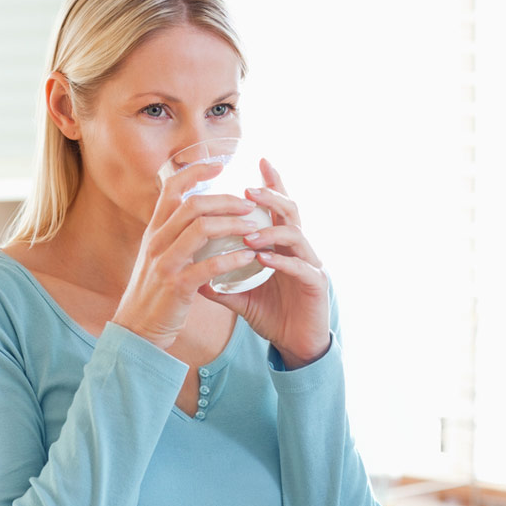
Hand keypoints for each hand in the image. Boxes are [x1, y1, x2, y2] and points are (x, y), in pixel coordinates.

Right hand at [113, 161, 261, 350]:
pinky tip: (249, 257)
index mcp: (153, 231)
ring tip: (255, 226)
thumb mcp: (156, 257)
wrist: (136, 329)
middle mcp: (156, 241)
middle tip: (250, 203)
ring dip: (233, 224)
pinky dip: (232, 258)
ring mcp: (165, 263)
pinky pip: (209, 265)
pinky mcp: (177, 286)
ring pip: (201, 229)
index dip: (194, 172)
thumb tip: (194, 215)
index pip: (170, 189)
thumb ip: (172, 235)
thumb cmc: (154, 292)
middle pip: (192, 205)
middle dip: (225, 200)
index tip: (218, 165)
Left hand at [197, 158, 331, 368]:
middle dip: (270, 196)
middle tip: (247, 189)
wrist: (295, 346)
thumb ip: (218, 282)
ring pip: (296, 235)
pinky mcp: (316, 284)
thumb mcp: (240, 296)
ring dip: (270, 231)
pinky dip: (280, 260)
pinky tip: (262, 258)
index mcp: (282, 245)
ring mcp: (311, 264)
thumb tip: (189, 273)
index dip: (272, 183)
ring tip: (247, 233)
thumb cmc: (271, 315)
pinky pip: (300, 267)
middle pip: (290, 211)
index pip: (277, 208)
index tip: (259, 159)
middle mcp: (299, 249)